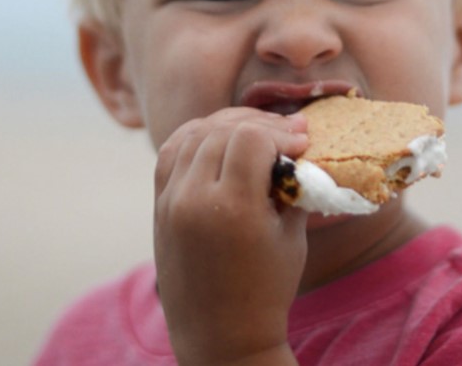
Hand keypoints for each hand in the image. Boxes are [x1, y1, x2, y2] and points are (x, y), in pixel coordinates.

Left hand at [154, 108, 308, 363]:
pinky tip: (219, 139)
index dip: (281, 133)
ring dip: (228, 125)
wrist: (220, 336)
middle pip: (224, 130)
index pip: (252, 137)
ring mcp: (171, 202)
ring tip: (256, 133)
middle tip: (287, 135)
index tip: (302, 144)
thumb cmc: (267, 289)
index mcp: (234, 209)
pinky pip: (171, 152)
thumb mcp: (292, 236)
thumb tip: (298, 148)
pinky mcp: (159, 206)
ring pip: (194, 134)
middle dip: (261, 126)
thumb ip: (294, 185)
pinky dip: (196, 137)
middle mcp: (195, 200)